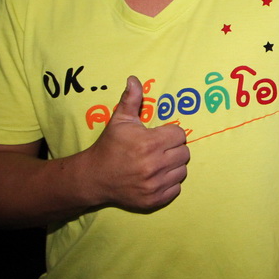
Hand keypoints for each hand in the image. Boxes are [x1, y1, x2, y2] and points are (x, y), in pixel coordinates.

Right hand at [85, 75, 189, 211]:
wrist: (94, 177)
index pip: (180, 134)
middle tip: (158, 150)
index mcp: (149, 143)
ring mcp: (154, 185)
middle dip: (173, 149)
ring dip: (173, 166)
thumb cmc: (109, 146)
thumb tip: (134, 78)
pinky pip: (176, 189)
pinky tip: (156, 177)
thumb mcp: (119, 120)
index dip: (170, 134)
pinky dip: (169, 183)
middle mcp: (154, 165)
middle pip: (184, 153)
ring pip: (182, 171)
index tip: (159, 136)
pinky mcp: (154, 200)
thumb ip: (131, 99)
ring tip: (158, 163)